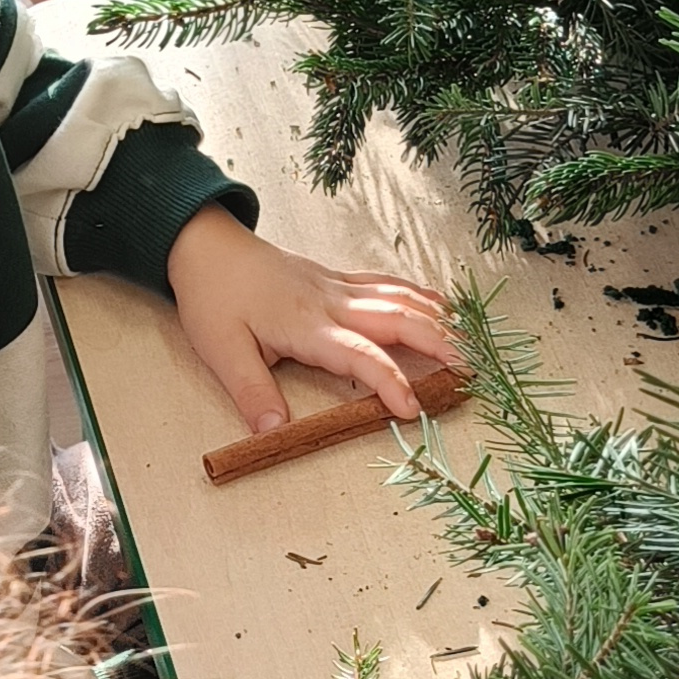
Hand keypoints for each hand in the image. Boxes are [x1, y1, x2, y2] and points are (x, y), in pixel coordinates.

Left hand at [164, 208, 458, 435]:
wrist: (207, 246)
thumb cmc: (213, 297)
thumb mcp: (221, 350)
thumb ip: (252, 392)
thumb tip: (274, 432)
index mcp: (307, 325)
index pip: (360, 356)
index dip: (389, 382)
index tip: (411, 409)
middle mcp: (332, 303)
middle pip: (398, 319)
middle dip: (439, 344)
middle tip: (470, 373)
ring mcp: (338, 286)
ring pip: (400, 298)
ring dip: (438, 319)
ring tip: (470, 343)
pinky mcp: (337, 278)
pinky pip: (387, 284)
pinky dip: (420, 295)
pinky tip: (440, 306)